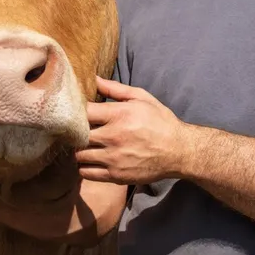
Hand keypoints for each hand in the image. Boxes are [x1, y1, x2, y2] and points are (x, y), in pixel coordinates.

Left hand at [75, 76, 190, 184]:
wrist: (178, 151)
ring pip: (79, 155)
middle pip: (78, 135)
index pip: (84, 112)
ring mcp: (113, 158)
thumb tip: (94, 78)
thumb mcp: (141, 98)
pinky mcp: (116, 175)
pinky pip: (87, 172)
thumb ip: (115, 88)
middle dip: (76, 132)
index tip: (79, 113)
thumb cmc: (160, 122)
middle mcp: (113, 137)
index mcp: (119, 115)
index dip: (77, 111)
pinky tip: (91, 159)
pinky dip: (84, 167)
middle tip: (79, 131)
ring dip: (79, 150)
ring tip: (86, 145)